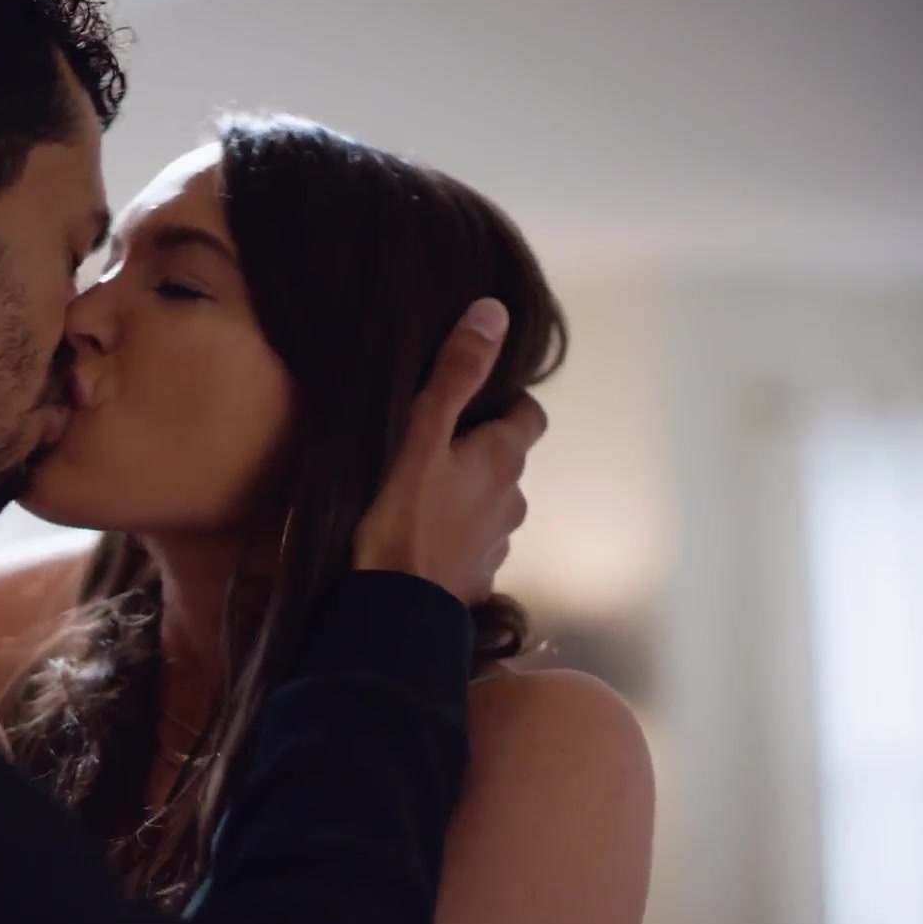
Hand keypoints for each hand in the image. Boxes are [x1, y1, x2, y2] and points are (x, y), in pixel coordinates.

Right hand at [352, 298, 546, 603]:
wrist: (393, 611)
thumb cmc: (400, 518)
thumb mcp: (420, 435)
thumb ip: (456, 375)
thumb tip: (493, 312)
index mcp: (503, 459)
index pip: (529, 415)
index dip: (507, 402)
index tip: (473, 399)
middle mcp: (513, 500)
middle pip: (507, 462)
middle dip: (479, 450)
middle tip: (432, 444)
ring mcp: (498, 544)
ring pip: (489, 505)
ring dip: (466, 496)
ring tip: (419, 493)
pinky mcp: (477, 579)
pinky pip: (471, 545)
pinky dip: (454, 536)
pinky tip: (419, 537)